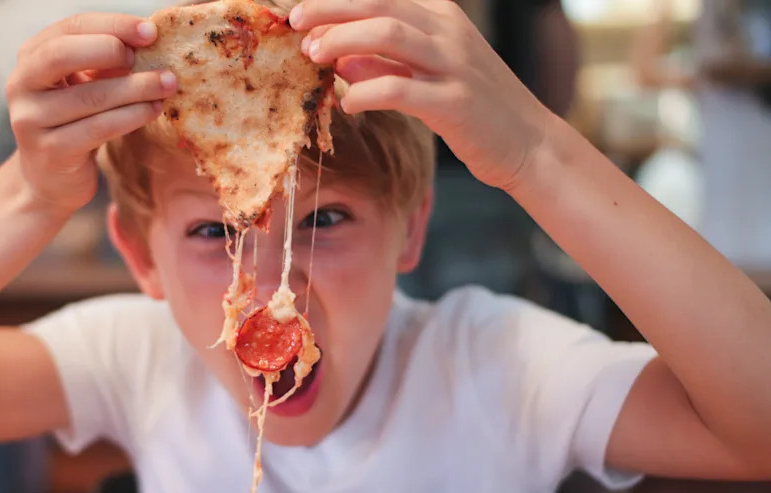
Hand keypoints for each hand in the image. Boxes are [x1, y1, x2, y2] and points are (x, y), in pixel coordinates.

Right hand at [6, 13, 176, 216]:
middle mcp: (21, 84)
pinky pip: (97, 129)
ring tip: (168, 85)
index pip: (70, 27)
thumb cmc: (74, 123)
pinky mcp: (51, 151)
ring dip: (136, 88)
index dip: (112, 25)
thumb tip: (149, 38)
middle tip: (154, 58)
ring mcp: (31, 119)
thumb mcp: (84, 86)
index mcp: (31, 57)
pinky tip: (152, 110)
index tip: (151, 31)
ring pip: (89, 97)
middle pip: (64, 54)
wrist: (51, 179)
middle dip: (113, 50)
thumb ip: (106, 62)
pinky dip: (130, 117)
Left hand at [290, 0, 554, 190]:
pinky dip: (367, 91)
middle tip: (295, 24)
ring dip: (344, 40)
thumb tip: (341, 58)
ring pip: (390, 35)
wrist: (530, 145)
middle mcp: (449, 32)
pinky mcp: (456, 104)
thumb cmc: (476, 111)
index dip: (337, 2)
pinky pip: (401, 90)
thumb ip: (388, 64)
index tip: (302, 14)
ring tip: (313, 56)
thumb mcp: (429, 78)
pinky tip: (347, 104)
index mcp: (443, 18)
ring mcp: (455, 65)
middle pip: (380, 6)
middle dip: (331, 10)